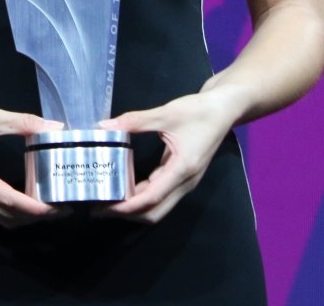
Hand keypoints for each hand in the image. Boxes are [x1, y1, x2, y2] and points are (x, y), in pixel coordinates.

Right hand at [0, 100, 65, 227]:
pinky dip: (13, 212)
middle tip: (62, 209)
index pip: (6, 198)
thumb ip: (22, 122)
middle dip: (34, 216)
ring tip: (51, 209)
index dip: (31, 206)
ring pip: (0, 218)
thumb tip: (54, 128)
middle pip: (5, 214)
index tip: (54, 207)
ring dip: (25, 218)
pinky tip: (30, 204)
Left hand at [97, 91, 237, 223]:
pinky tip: (124, 186)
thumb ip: (135, 121)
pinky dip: (142, 195)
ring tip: (108, 199)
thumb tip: (105, 126)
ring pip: (157, 205)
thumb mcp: (167, 113)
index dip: (127, 206)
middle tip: (100, 208)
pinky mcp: (181, 176)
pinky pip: (160, 193)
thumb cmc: (199, 111)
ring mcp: (184, 182)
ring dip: (134, 206)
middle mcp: (185, 182)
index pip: (152, 199)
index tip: (104, 206)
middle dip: (127, 214)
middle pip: (155, 212)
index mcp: (182, 170)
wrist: (224, 109)